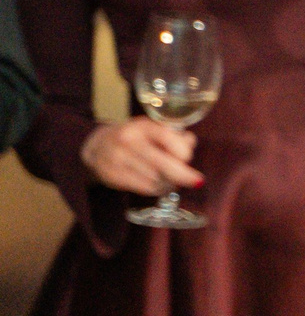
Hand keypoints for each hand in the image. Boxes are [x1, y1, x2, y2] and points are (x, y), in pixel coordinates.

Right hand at [81, 117, 200, 197]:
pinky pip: (144, 187)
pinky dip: (157, 188)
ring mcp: (118, 158)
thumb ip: (174, 136)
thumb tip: (190, 143)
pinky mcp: (112, 175)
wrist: (96, 145)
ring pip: (156, 178)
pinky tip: (159, 184)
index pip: (167, 137)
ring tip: (172, 179)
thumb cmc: (134, 138)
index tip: (187, 157)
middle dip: (183, 174)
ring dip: (170, 182)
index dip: (182, 151)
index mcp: (141, 126)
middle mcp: (127, 140)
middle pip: (162, 163)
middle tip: (197, 181)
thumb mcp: (152, 129)